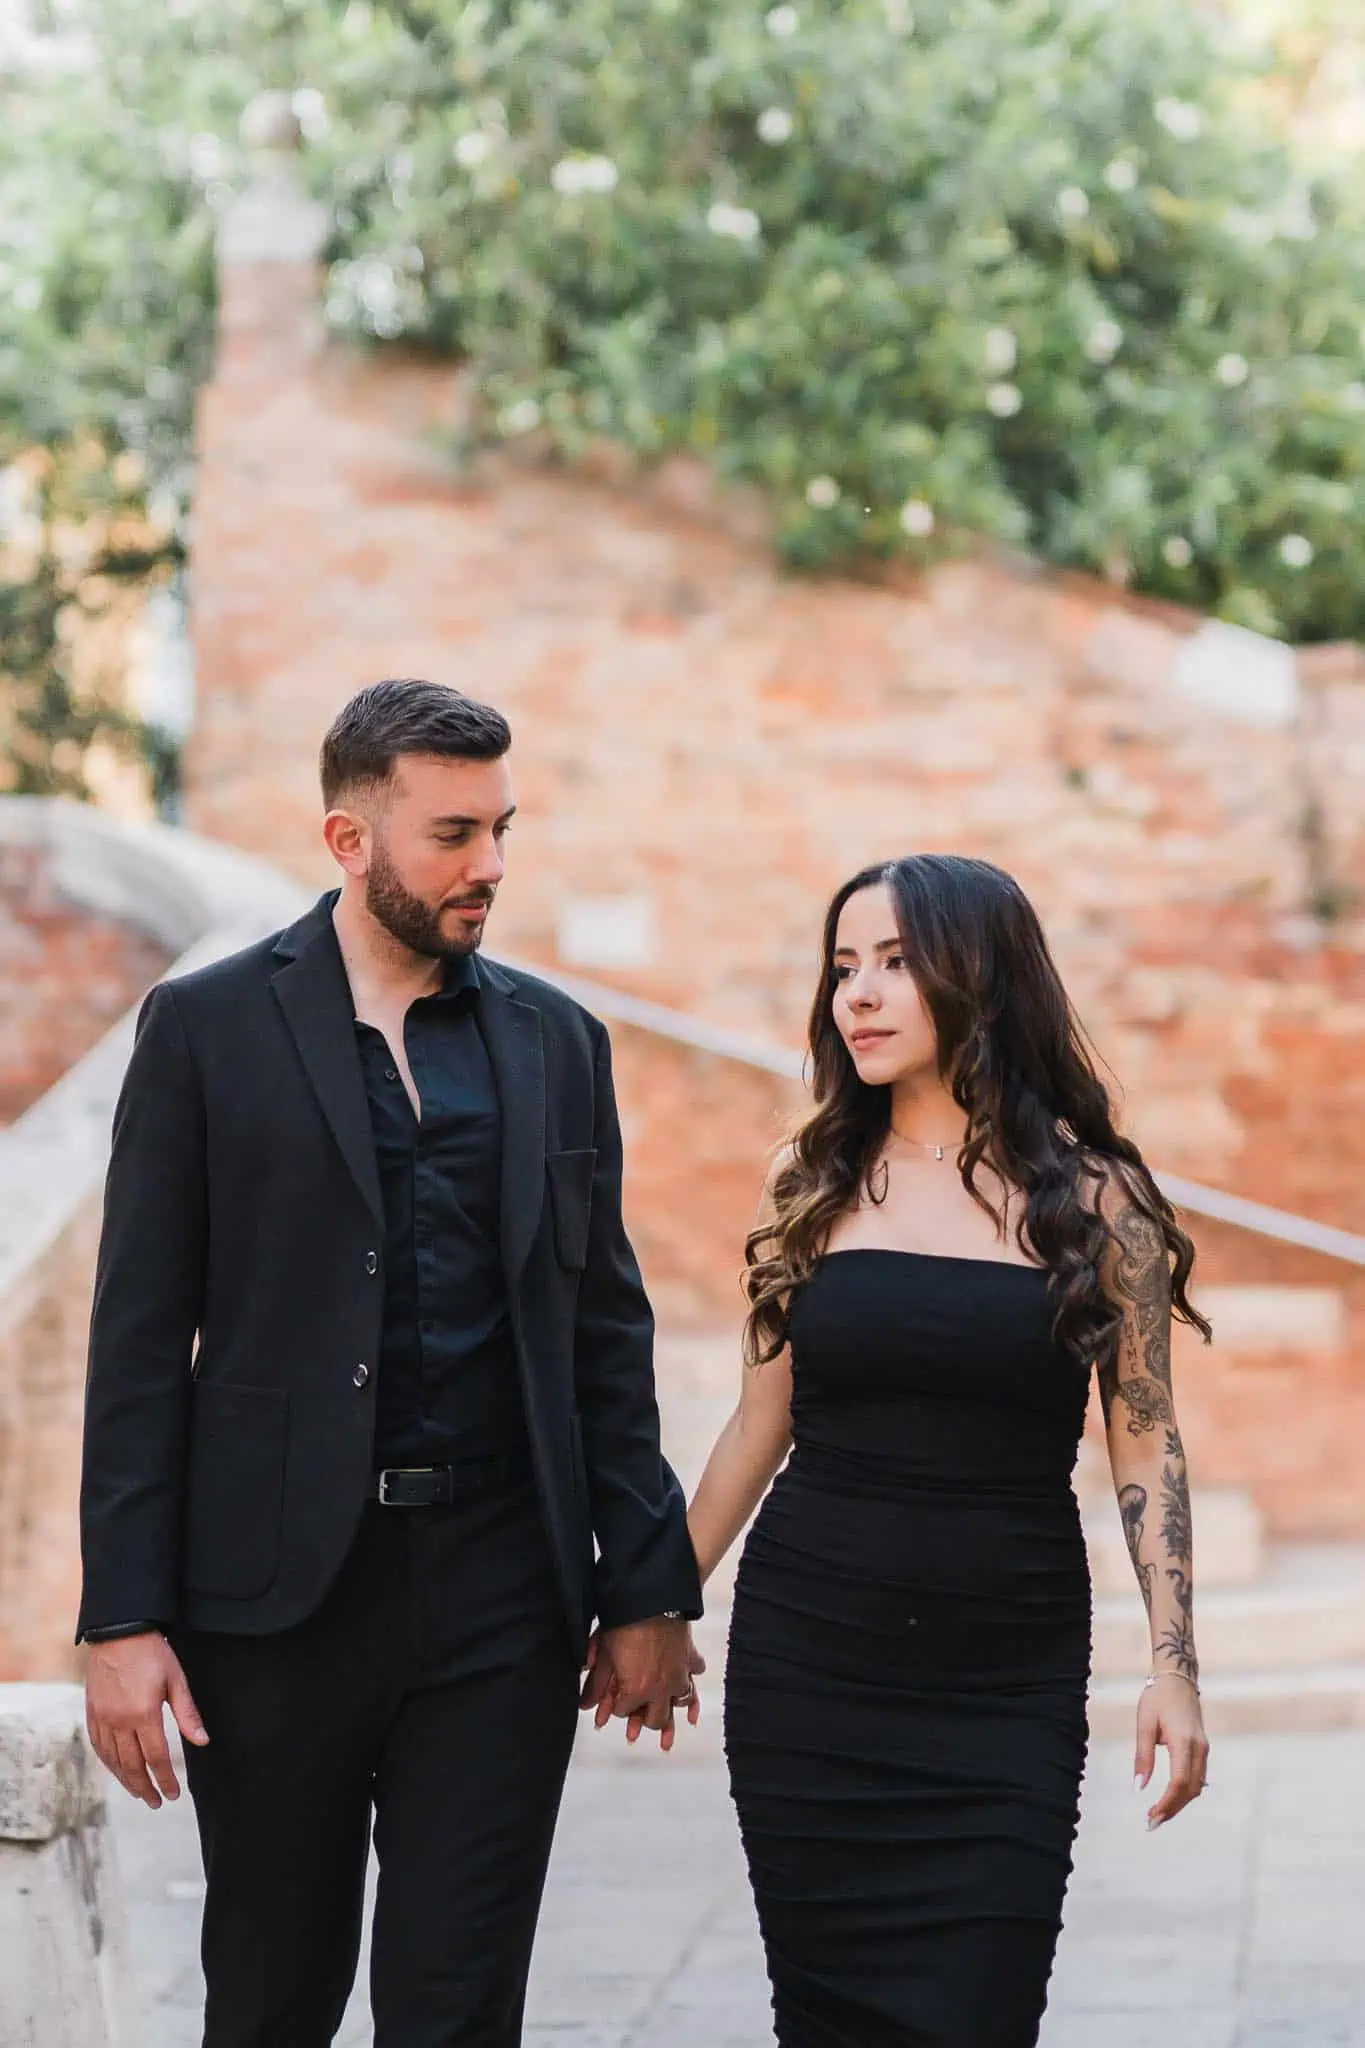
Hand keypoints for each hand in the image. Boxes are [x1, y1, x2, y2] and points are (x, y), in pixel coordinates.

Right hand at [85, 1632, 208, 1808]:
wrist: (118, 1631)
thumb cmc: (153, 1652)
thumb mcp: (176, 1680)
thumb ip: (187, 1714)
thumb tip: (202, 1741)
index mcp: (144, 1715)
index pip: (156, 1758)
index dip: (166, 1779)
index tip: (173, 1795)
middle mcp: (120, 1722)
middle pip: (133, 1765)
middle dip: (146, 1787)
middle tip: (157, 1802)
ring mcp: (103, 1718)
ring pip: (113, 1760)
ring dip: (126, 1780)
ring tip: (139, 1792)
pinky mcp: (92, 1712)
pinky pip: (98, 1746)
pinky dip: (108, 1763)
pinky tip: (116, 1770)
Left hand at [580, 1618, 704, 1752]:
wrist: (653, 1598)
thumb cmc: (624, 1624)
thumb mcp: (604, 1653)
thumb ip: (596, 1684)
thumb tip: (585, 1707)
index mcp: (636, 1690)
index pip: (622, 1711)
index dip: (614, 1707)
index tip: (610, 1704)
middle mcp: (660, 1690)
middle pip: (652, 1719)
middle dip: (642, 1722)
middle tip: (635, 1729)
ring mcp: (677, 1678)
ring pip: (675, 1708)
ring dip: (669, 1722)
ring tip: (665, 1743)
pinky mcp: (689, 1664)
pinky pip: (693, 1688)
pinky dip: (691, 1703)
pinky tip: (691, 1717)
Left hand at [1135, 1672, 1207, 1828]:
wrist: (1178, 1678)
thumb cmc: (1157, 1698)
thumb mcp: (1144, 1724)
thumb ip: (1143, 1757)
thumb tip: (1138, 1788)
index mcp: (1183, 1742)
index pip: (1179, 1783)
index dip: (1166, 1804)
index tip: (1151, 1817)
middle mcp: (1199, 1749)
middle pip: (1190, 1790)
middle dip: (1172, 1809)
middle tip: (1151, 1823)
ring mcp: (1204, 1749)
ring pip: (1196, 1786)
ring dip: (1179, 1803)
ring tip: (1159, 1815)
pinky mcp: (1203, 1748)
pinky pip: (1198, 1777)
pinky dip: (1185, 1792)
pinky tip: (1171, 1799)